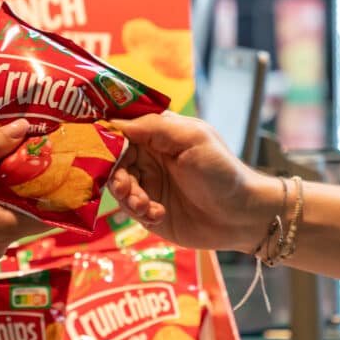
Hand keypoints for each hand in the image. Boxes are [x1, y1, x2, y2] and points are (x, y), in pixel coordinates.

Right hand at [0, 119, 45, 295]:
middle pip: (28, 208)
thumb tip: (21, 128)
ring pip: (10, 212)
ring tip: (3, 154)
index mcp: (1, 228)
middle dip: (27, 177)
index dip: (53, 181)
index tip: (52, 155)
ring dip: (6, 186)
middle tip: (27, 144)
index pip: (47, 210)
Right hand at [109, 113, 275, 251]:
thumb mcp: (193, 139)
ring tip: (145, 205)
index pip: (123, 129)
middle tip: (124, 187)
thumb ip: (155, 127)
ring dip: (128, 196)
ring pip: (118, 186)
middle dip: (115, 174)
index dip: (108, 137)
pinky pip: (130, 209)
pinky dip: (139, 212)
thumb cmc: (222, 172)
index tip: (98, 148)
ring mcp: (150, 184)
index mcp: (159, 134)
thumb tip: (116, 123)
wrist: (241, 216)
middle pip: (115, 160)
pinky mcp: (150, 210)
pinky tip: (159, 215)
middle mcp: (150, 157)